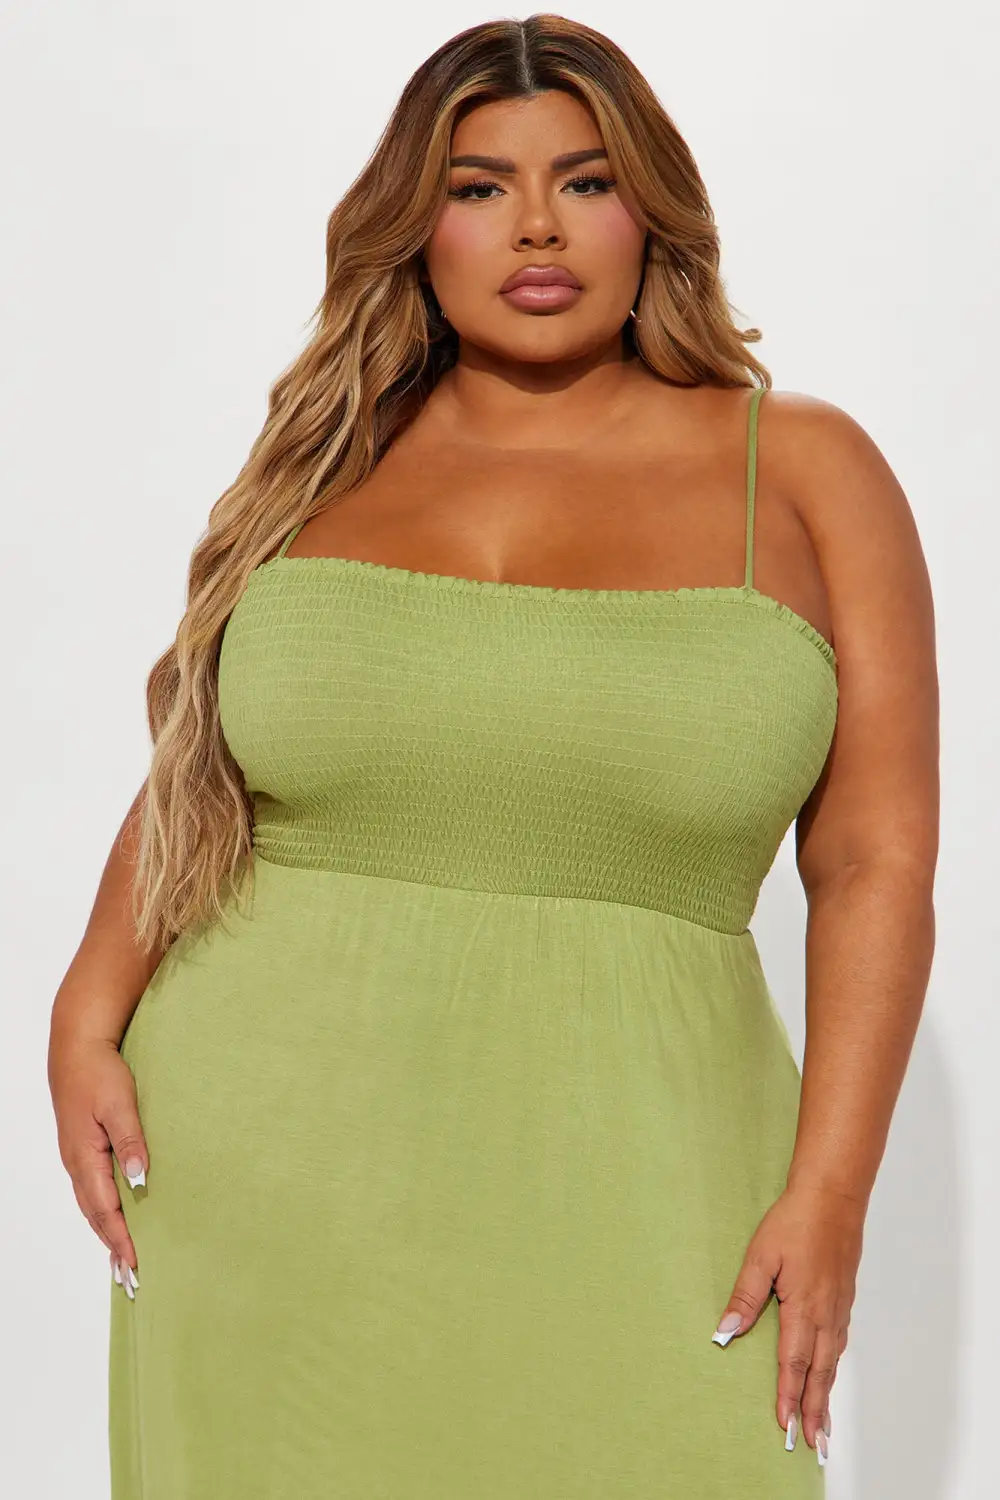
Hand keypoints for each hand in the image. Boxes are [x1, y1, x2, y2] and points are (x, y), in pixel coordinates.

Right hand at [49, 1036, 148, 1296]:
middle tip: (131, 1278)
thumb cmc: (100, 1072)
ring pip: (93, 1205)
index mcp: (85, 1157)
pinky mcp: (83, 1148)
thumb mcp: (120, 1104)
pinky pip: (93, 1190)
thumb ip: (131, 1141)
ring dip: (108, 1233)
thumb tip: (139, 1179)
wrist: (77, 1047)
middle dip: (113, 1247)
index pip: (105, 1210)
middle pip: (95, 1216)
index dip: (120, 1239)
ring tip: (124, 1260)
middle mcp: (77, 1163)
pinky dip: (105, 1212)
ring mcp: (78, 1157)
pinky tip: (116, 1219)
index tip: (135, 1264)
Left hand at [711, 1181, 864, 1464]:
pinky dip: (833, 1366)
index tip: (785, 1425)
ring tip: (823, 1423)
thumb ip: (743, 1297)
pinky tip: (828, 1372)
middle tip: (813, 1444)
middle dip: (814, 1410)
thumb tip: (724, 1334)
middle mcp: (825, 1314)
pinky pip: (839, 1342)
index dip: (788, 1396)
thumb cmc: (794, 1222)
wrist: (833, 1196)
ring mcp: (838, 1306)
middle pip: (818, 1372)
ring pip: (831, 1360)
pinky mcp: (843, 1297)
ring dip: (826, 1393)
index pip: (792, 1362)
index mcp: (802, 1307)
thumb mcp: (760, 1256)